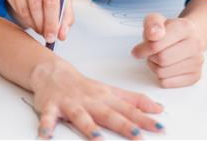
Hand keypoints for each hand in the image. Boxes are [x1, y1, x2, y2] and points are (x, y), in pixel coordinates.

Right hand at [3, 0, 74, 43]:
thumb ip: (66, 14)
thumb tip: (62, 35)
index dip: (52, 20)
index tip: (54, 36)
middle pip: (36, 4)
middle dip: (42, 24)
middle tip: (47, 36)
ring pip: (24, 8)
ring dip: (33, 23)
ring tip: (40, 28)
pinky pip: (15, 7)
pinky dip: (24, 18)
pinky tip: (32, 19)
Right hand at [30, 59, 164, 139]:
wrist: (52, 72)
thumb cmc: (83, 86)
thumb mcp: (111, 92)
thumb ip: (134, 101)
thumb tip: (159, 108)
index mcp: (105, 98)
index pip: (128, 110)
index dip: (144, 119)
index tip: (160, 128)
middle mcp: (90, 101)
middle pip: (109, 114)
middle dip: (124, 125)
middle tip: (138, 136)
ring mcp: (70, 104)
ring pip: (81, 116)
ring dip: (89, 127)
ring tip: (98, 139)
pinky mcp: (51, 106)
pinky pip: (47, 117)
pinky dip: (46, 126)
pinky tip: (46, 135)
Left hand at [131, 13, 204, 87]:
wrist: (186, 37)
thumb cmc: (168, 30)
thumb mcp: (155, 20)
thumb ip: (152, 24)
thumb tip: (154, 35)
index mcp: (185, 27)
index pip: (157, 45)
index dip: (143, 49)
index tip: (138, 50)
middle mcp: (195, 44)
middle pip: (162, 60)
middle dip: (151, 57)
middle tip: (151, 53)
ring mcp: (197, 61)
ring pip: (163, 73)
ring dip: (155, 67)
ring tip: (158, 58)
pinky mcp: (195, 76)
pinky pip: (167, 83)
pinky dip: (161, 77)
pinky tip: (166, 67)